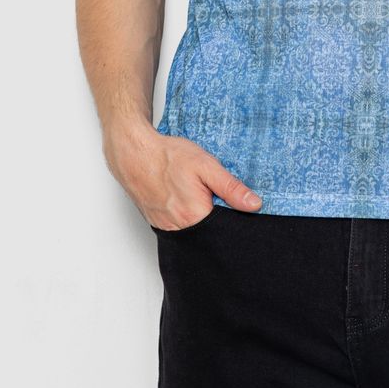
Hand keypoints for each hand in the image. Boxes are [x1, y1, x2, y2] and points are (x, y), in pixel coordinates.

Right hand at [102, 121, 262, 229]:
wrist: (134, 154)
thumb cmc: (168, 157)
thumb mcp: (206, 165)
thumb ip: (231, 188)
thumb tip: (254, 205)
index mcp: (195, 216)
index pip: (226, 229)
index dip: (236, 218)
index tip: (240, 207)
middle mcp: (180, 228)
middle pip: (210, 233)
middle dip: (219, 219)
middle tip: (215, 196)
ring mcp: (166, 227)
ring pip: (194, 231)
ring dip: (202, 218)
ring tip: (199, 196)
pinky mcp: (158, 223)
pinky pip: (179, 227)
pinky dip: (186, 217)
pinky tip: (186, 199)